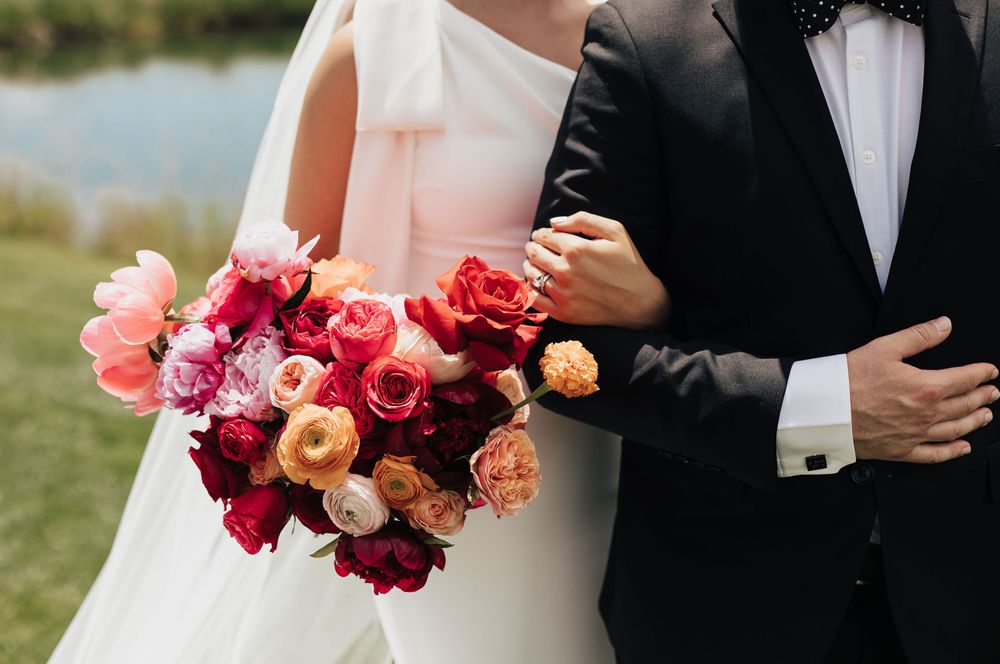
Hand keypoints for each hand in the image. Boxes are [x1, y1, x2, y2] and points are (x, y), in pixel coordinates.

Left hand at [523, 212, 670, 329]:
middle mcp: (565, 271)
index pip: (544, 236)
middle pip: (534, 253)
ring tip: (535, 263)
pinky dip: (530, 288)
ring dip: (530, 265)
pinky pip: (534, 299)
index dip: (541, 233)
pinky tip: (535, 283)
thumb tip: (553, 222)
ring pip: (531, 274)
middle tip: (536, 247)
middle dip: (533, 247)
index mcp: (576, 249)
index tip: (543, 235)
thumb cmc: (629, 263)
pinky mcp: (562, 313)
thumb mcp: (615, 231)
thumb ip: (583, 219)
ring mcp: (562, 293)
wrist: (639, 302)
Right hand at [848, 316, 998, 463]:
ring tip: (985, 415)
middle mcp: (927, 414)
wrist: (825, 411)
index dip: (982, 374)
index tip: (991, 371)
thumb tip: (944, 325)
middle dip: (983, 396)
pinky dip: (953, 451)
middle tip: (992, 392)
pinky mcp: (901, 450)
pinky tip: (963, 447)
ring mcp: (916, 434)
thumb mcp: (884, 348)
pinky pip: (935, 454)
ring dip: (975, 421)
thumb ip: (919, 336)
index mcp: (926, 387)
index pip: (965, 379)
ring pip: (956, 429)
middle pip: (965, 405)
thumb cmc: (850, 379)